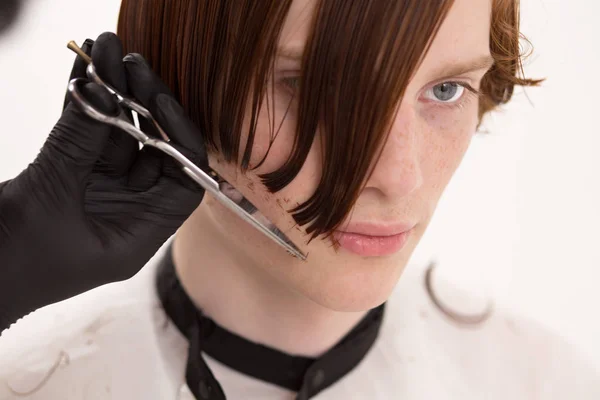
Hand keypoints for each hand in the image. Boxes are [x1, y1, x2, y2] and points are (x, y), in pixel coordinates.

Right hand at [0, 32, 206, 326]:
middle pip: (152, 152)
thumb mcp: (51, 196)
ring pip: (117, 137)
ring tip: (105, 50)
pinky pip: (85, 134)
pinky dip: (84, 103)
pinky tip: (83, 67)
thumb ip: (80, 142)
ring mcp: (98, 194)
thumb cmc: (10, 262)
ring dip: (112, 94)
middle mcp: (126, 212)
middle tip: (131, 61)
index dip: (181, 139)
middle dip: (144, 104)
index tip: (162, 100)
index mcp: (138, 235)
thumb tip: (102, 89)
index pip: (184, 183)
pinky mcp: (68, 178)